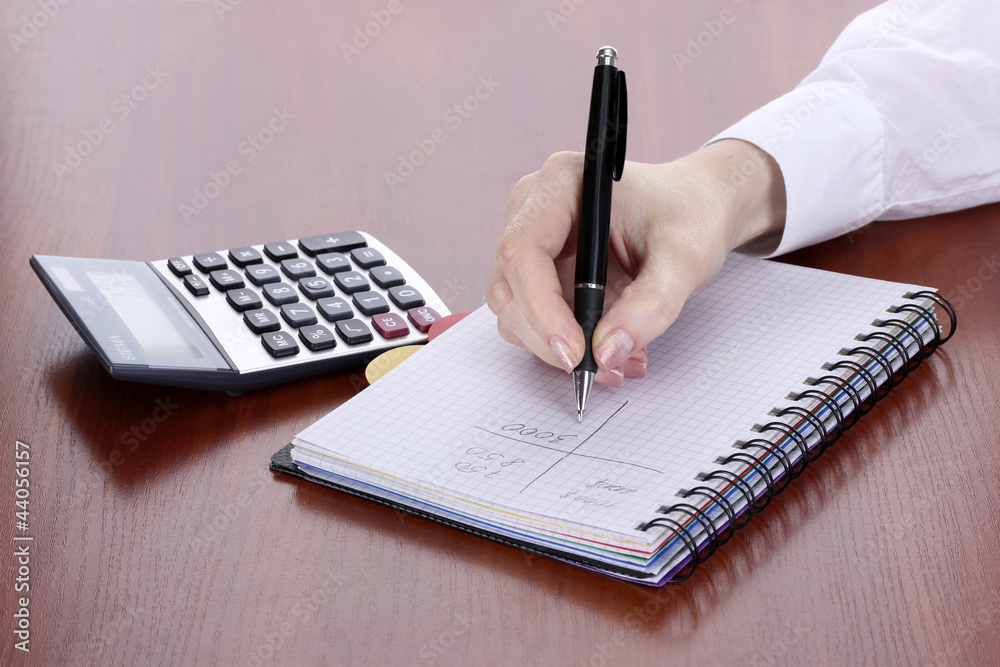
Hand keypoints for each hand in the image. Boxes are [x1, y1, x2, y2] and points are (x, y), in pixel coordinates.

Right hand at [486, 139, 785, 384]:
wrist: (696, 207)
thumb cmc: (690, 213)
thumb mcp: (684, 258)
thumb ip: (649, 306)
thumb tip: (606, 354)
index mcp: (562, 183)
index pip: (524, 252)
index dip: (542, 309)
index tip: (576, 353)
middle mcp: (534, 208)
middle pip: (511, 288)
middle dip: (550, 338)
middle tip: (601, 367)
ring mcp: (531, 240)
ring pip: (515, 311)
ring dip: (558, 347)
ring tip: (617, 360)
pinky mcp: (538, 270)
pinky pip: (533, 318)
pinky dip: (565, 343)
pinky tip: (610, 347)